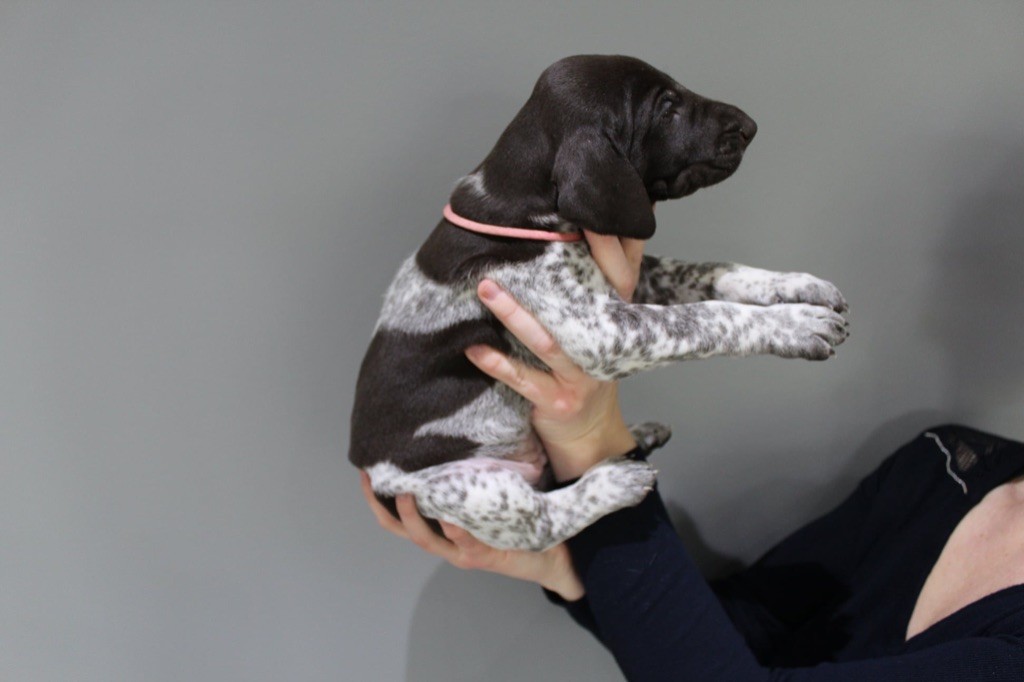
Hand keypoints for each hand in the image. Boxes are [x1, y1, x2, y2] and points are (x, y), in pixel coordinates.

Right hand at [360, 471, 584, 599]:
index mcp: (442, 527)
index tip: (365, 471)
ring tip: (405, 495)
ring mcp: (463, 551)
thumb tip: (462, 434)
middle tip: (373, 478)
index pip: (400, 515)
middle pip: (403, 529)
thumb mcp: (488, 495)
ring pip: (428, 538)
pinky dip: (454, 531)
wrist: (553, 555)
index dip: (377, 497)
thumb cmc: (517, 521)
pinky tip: (449, 516)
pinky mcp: (485, 555)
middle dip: (383, 505)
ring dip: (414, 517)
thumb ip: (472, 476)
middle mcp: (446, 542)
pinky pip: (465, 543)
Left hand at [465, 233, 645, 481]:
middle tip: (516, 243)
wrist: (592, 435)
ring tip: (485, 289)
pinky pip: (523, 380)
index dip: (612, 243)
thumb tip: (625, 221)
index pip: (622, 274)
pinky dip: (497, 364)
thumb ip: (611, 279)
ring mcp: (581, 376)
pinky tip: (473, 349)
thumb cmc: (590, 368)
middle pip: (581, 305)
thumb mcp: (609, 324)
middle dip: (552, 274)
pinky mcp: (557, 401)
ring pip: (546, 342)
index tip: (589, 214)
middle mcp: (602, 345)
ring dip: (513, 315)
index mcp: (616, 320)